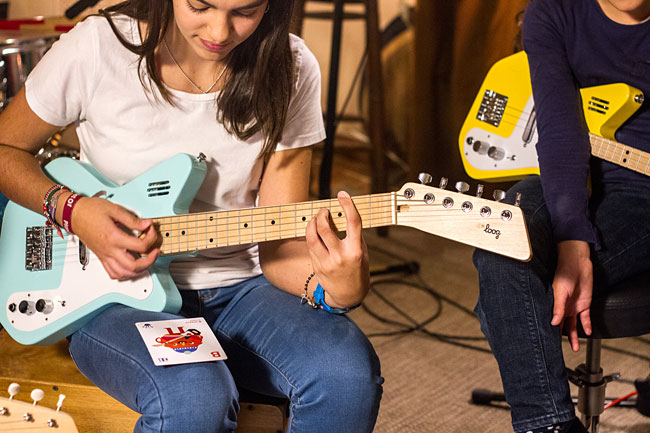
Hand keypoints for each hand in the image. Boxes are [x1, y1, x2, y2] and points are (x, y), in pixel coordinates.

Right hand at [60, 195, 160, 279]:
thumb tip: (147, 224)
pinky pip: (113, 273)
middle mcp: (109, 250)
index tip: (151, 230)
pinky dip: (125, 274)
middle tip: (155, 250)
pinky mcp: (102, 257)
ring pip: (124, 273)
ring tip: (146, 260)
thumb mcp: (114, 209)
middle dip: (150, 261)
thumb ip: (132, 220)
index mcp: (114, 237)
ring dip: (139, 270)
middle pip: (134, 266)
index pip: (140, 246)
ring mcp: (105, 256)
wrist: (74, 214)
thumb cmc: (91, 210)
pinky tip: (131, 266)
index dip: (151, 238)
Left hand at [305, 191, 369, 307]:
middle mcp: (341, 256)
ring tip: (316, 219)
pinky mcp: (317, 266)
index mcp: (356, 250)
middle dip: (321, 214)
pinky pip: (311, 246)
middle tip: (323, 210)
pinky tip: (314, 232)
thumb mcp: (362, 252)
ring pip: (312, 236)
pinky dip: (311, 235)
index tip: (342, 194)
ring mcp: (327, 262)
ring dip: (312, 223)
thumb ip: (353, 235)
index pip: (353, 222)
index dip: (347, 205)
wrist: (349, 295)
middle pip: (324, 228)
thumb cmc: (357, 269)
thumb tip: (341, 215)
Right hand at [551, 240, 592, 350]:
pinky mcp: (584, 304)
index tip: (549, 343)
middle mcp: (563, 307)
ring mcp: (573, 306)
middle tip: (562, 350)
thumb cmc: (564, 274)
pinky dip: (587, 325)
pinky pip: (585, 318)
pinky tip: (588, 332)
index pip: (552, 321)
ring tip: (575, 347)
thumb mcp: (560, 292)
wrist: (577, 264)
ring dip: (574, 336)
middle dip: (563, 338)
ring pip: (573, 325)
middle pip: (563, 326)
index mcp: (554, 304)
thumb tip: (555, 323)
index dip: (550, 332)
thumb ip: (558, 308)